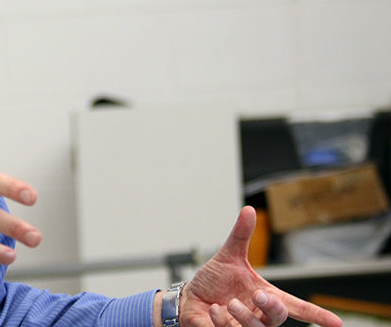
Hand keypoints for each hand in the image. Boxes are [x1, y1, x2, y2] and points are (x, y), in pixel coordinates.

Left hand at [179, 206, 342, 326]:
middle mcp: (258, 314)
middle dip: (272, 308)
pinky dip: (220, 320)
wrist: (189, 298)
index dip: (317, 315)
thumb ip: (241, 236)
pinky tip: (212, 309)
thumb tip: (249, 210)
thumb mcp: (228, 256)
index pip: (297, 307)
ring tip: (228, 303)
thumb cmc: (213, 281)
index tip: (337, 323)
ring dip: (244, 316)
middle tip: (259, 296)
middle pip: (278, 318)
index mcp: (264, 296)